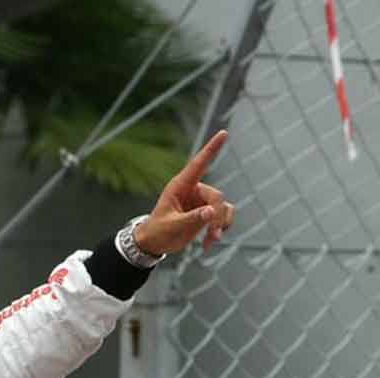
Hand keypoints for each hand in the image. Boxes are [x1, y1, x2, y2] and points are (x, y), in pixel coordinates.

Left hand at [133, 130, 234, 255]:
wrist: (155, 243)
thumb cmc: (158, 231)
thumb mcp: (172, 226)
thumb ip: (192, 219)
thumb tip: (211, 212)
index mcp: (180, 186)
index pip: (199, 164)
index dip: (212, 148)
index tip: (224, 133)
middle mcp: (193, 190)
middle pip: (216, 197)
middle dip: (216, 216)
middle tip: (211, 235)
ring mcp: (201, 201)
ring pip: (223, 207)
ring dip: (220, 225)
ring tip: (210, 240)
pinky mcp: (207, 212)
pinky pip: (224, 216)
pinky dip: (220, 229)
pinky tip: (209, 242)